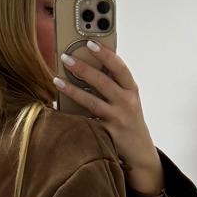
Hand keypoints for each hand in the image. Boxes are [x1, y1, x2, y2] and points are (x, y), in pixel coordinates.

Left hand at [54, 43, 163, 194]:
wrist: (140, 152)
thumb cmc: (128, 120)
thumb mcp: (127, 100)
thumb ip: (114, 84)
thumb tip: (87, 64)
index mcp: (131, 90)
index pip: (119, 68)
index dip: (105, 54)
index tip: (90, 43)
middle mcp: (127, 103)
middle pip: (103, 82)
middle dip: (83, 68)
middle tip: (65, 58)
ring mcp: (117, 119)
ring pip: (92, 102)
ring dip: (72, 90)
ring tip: (56, 80)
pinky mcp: (107, 134)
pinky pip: (86, 121)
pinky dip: (72, 114)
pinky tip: (58, 106)